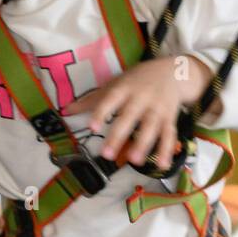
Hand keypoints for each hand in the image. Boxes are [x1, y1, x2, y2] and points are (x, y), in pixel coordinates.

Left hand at [63, 56, 215, 172]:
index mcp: (124, 88)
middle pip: (130, 117)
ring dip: (144, 144)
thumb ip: (92, 100)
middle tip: (107, 156)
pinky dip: (166, 150)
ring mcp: (157, 108)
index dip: (101, 113)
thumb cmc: (136, 81)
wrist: (172, 71)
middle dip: (119, 135)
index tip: (92, 128)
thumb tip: (65, 110)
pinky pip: (169, 135)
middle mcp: (142, 98)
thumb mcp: (115, 84)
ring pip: (151, 127)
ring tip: (134, 161)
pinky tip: (162, 165)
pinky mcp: (170, 118)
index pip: (110, 100)